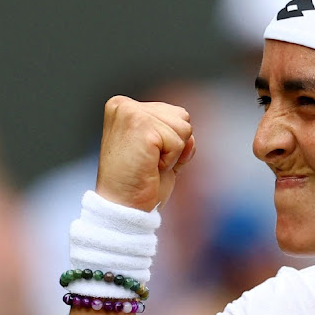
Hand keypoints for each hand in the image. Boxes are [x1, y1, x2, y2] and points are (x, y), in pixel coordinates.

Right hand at [95, 96, 195, 211]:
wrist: (123, 208)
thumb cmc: (139, 183)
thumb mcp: (159, 151)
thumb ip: (174, 134)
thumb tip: (190, 137)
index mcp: (125, 107)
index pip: (174, 113)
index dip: (171, 142)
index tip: (148, 157)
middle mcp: (124, 105)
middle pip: (182, 117)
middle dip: (174, 146)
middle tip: (150, 163)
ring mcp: (131, 113)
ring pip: (184, 127)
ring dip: (173, 153)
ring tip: (150, 164)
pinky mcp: (141, 126)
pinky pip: (179, 143)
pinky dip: (172, 161)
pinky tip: (150, 167)